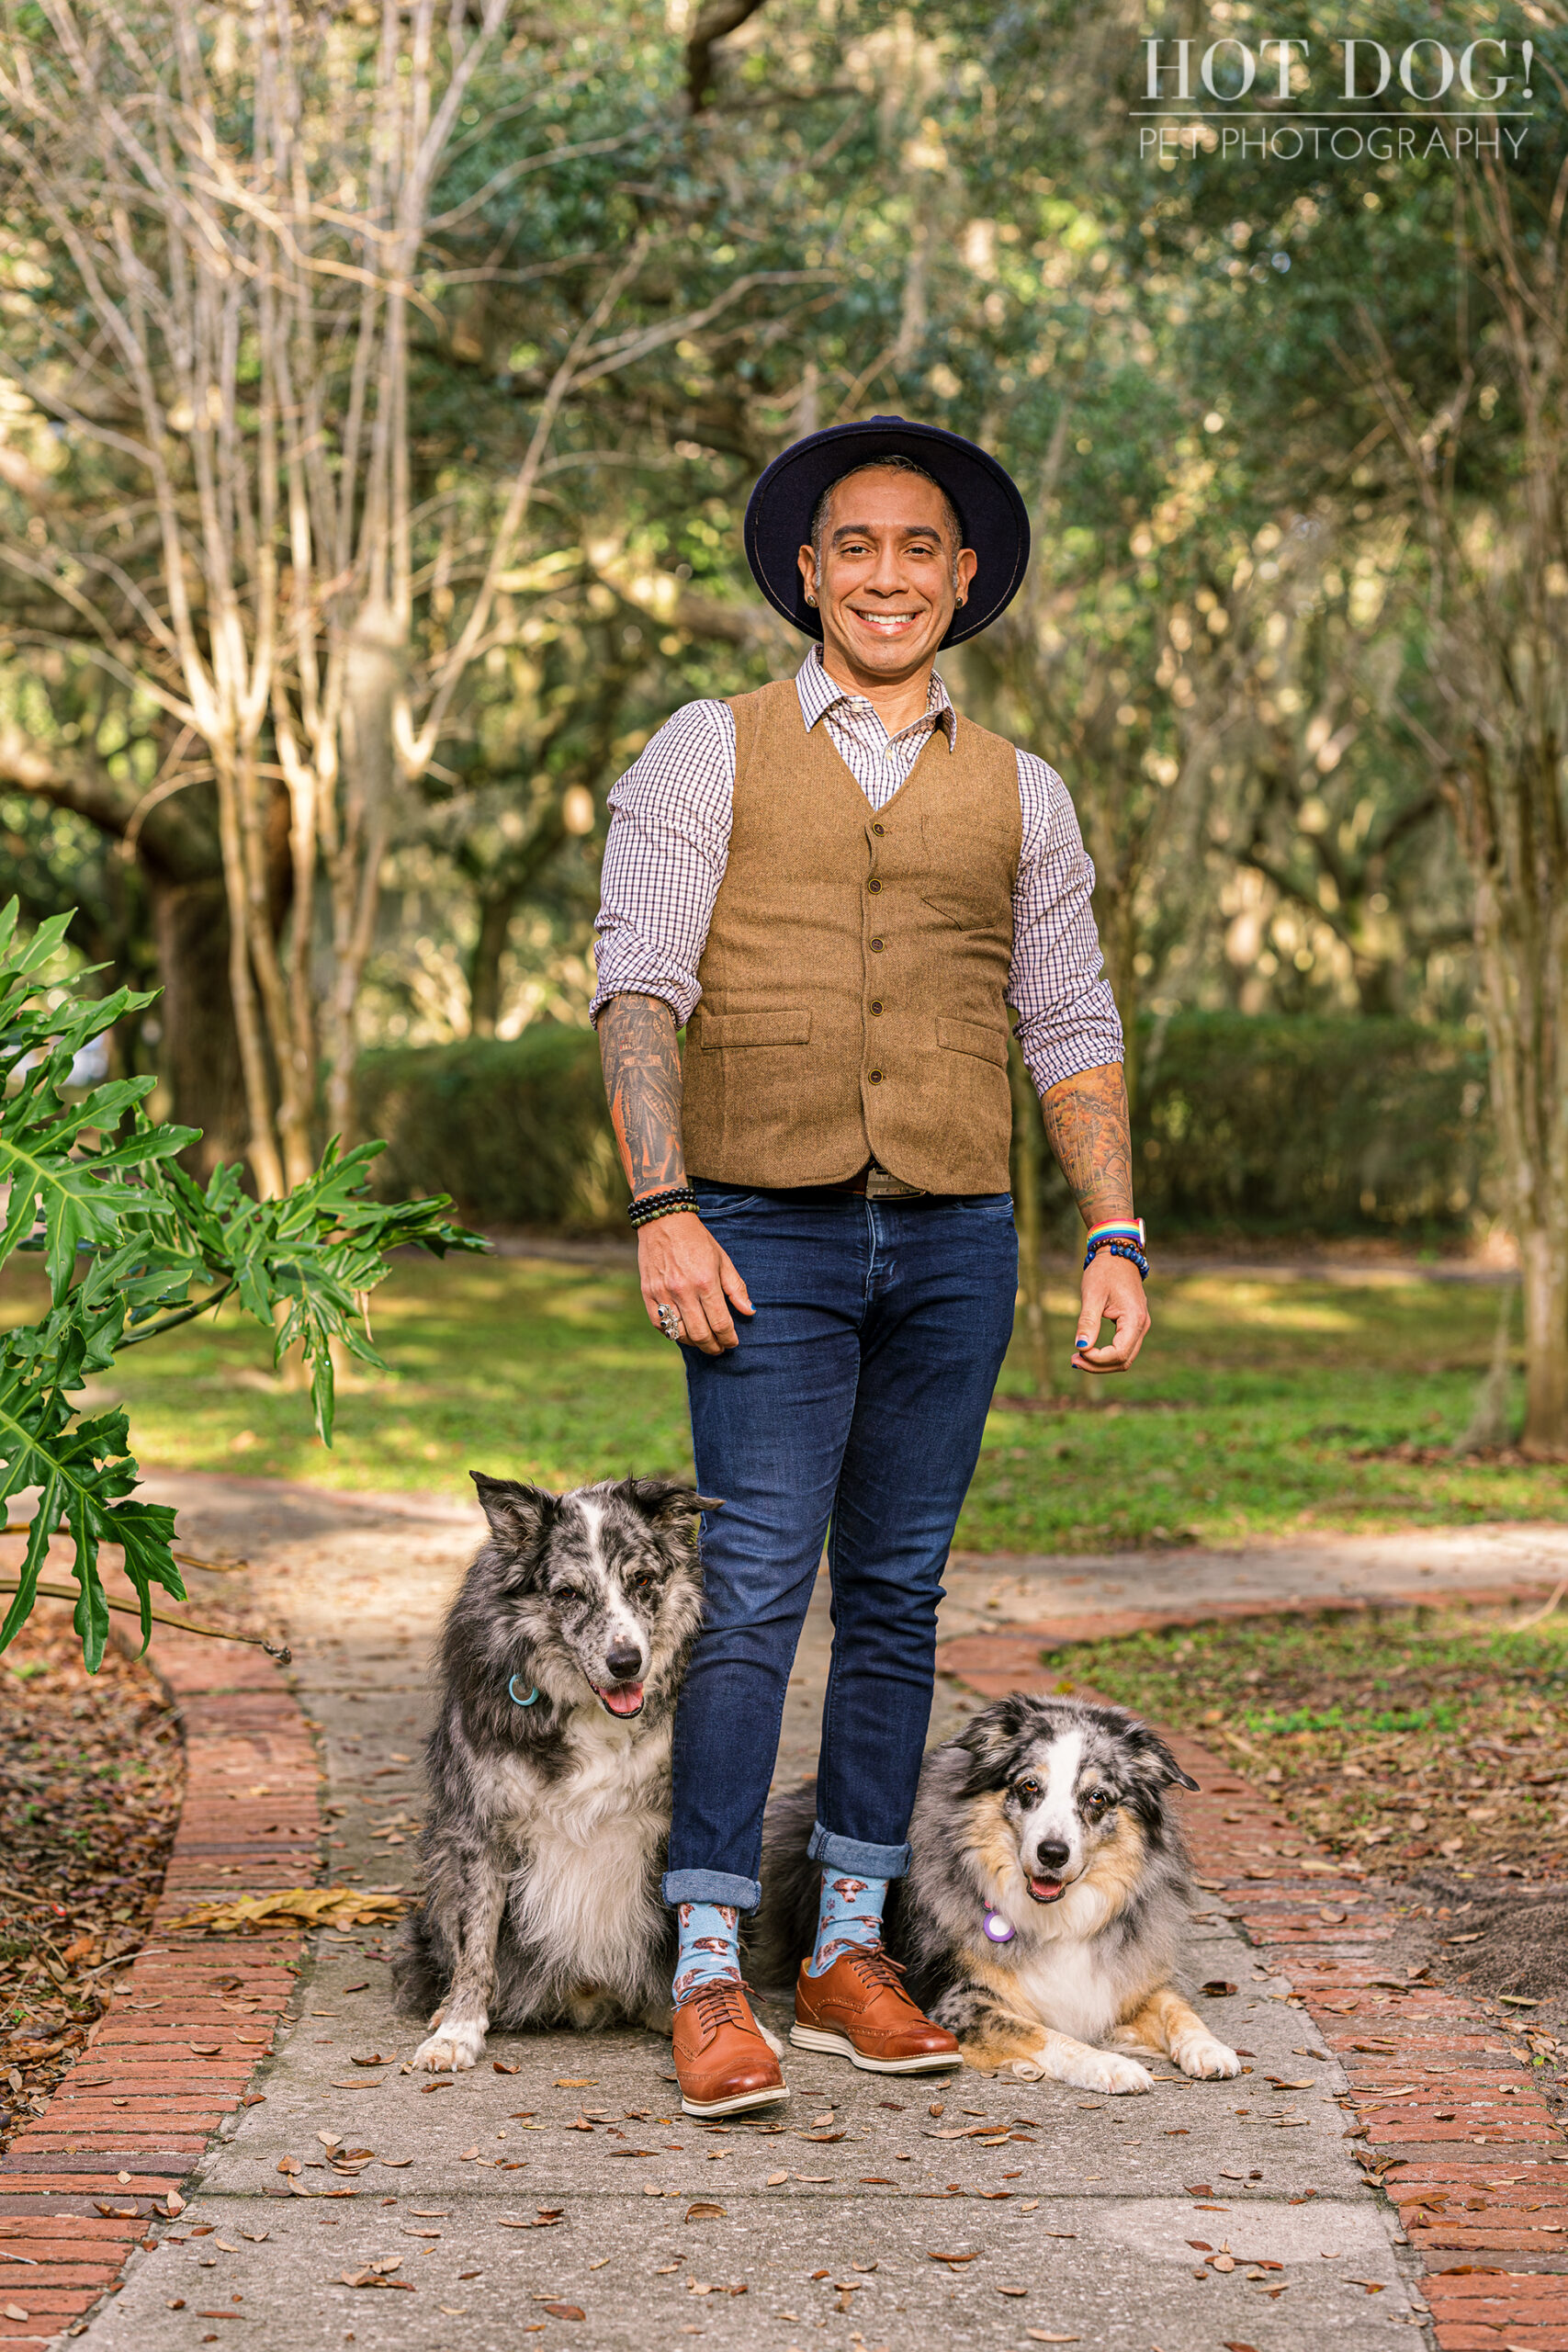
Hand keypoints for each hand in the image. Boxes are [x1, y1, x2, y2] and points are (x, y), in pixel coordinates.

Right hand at [637, 1211, 754, 1354]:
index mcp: (705, 1282)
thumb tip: (749, 1312)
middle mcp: (683, 1291)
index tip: (732, 1343)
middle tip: (719, 1348)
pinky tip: (681, 1332)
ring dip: (693, 1342)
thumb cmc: (697, 1240)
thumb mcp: (722, 1259)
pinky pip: (659, 1324)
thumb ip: (736, 1288)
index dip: (729, 1338)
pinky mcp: (648, 1292)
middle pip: (700, 1334)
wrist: (664, 1221)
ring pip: (679, 1333)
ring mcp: (663, 1293)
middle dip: (713, 1346)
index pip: (720, 1323)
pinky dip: (671, 1333)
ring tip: (702, 1341)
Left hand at [1072, 1249, 1149, 1374]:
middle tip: (1073, 1360)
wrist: (1118, 1255)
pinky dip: (1106, 1355)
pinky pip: (1123, 1348)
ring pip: (1125, 1358)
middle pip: (1124, 1360)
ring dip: (1102, 1363)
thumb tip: (1081, 1347)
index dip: (1098, 1359)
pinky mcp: (1134, 1326)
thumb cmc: (1104, 1271)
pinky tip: (1088, 1351)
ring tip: (1077, 1357)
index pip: (1119, 1353)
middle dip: (1098, 1365)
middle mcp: (1142, 1326)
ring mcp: (1140, 1326)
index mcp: (1134, 1319)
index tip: (1077, 1352)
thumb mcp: (1092, 1295)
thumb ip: (1088, 1322)